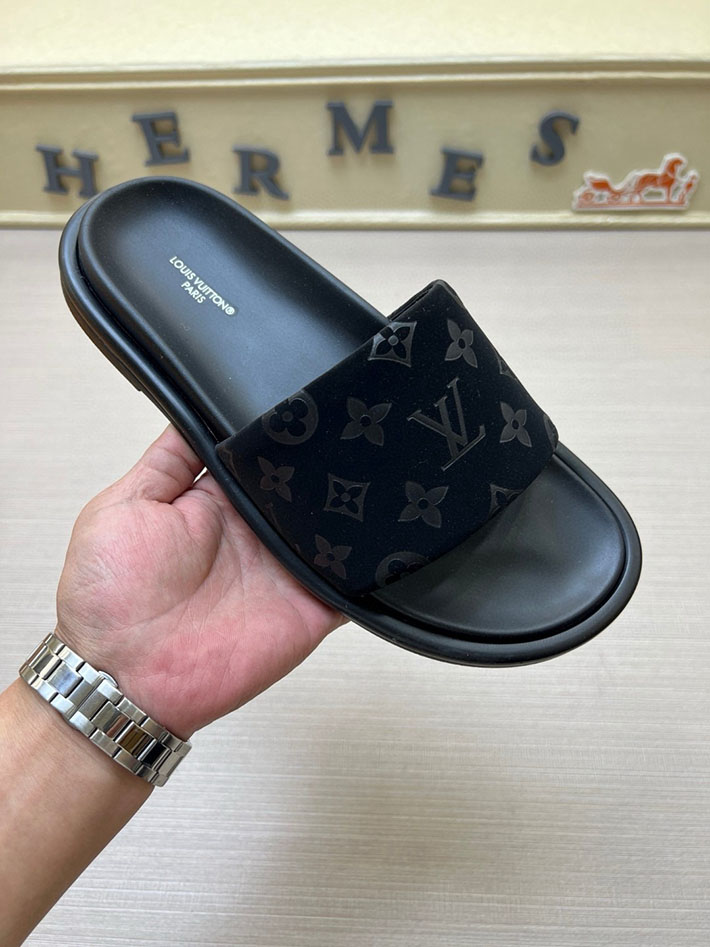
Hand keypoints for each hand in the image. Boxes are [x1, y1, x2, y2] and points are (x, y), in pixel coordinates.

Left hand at [55, 425, 343, 739]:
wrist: (124, 682)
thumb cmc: (108, 601)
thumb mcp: (121, 507)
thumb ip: (168, 461)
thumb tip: (194, 409)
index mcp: (213, 501)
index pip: (259, 453)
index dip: (277, 430)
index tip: (298, 403)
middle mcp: (253, 531)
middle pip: (304, 483)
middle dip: (322, 460)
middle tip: (342, 432)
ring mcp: (285, 569)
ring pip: (334, 524)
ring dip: (348, 506)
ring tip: (365, 475)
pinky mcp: (309, 607)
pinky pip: (352, 580)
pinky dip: (369, 562)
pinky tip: (381, 534)